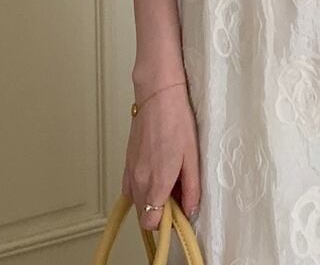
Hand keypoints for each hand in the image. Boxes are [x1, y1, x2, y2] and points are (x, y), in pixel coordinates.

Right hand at [121, 82, 200, 230]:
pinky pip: (130, 188)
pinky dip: (142, 188)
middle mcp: (139, 180)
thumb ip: (191, 187)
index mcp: (156, 181)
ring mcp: (130, 172)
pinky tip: (157, 173)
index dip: (166, 221)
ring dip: (151, 199)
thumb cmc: (176, 121)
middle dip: (161, 211)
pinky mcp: (127, 163)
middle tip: (178, 192)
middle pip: (144, 214)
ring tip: (169, 180)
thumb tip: (191, 209)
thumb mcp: (192, 156)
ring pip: (137, 202)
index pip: (151, 221)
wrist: (158, 97)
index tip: (179, 211)